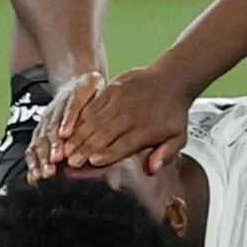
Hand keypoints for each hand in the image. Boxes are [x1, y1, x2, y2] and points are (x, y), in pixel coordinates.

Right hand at [23, 69, 105, 181]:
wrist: (73, 84)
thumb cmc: (91, 90)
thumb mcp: (97, 85)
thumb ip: (100, 96)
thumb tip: (107, 111)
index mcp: (73, 95)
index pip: (70, 108)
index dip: (67, 121)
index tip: (65, 134)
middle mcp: (55, 109)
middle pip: (51, 127)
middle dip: (52, 145)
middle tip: (56, 160)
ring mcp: (45, 121)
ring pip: (40, 139)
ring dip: (42, 157)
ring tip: (46, 173)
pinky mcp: (40, 132)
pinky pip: (33, 147)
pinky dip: (33, 163)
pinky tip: (34, 177)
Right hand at [68, 65, 195, 172]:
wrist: (172, 78)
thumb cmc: (174, 111)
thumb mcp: (180, 136)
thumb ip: (167, 154)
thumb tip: (153, 168)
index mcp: (146, 129)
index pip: (124, 144)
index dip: (107, 153)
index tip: (92, 162)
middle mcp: (130, 116)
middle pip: (105, 134)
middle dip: (85, 148)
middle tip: (70, 160)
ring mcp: (120, 101)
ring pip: (95, 120)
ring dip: (79, 135)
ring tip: (66, 147)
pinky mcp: (112, 89)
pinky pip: (93, 105)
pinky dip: (81, 118)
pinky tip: (71, 128)